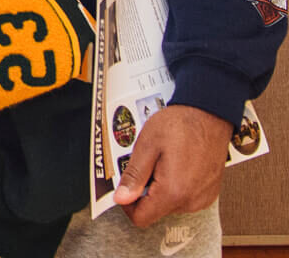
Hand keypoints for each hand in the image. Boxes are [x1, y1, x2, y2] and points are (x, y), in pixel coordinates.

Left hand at [113, 104, 232, 226]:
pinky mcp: (209, 192)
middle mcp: (191, 201)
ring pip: (169, 205)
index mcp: (174, 192)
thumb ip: (134, 176)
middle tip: (146, 164)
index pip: (142, 218)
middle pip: (155, 211)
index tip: (125, 184)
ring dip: (159, 188)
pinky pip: (184, 198)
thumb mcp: (147, 146)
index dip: (127, 203)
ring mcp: (203, 198)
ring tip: (161, 162)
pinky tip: (175, 165)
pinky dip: (174, 186)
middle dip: (144, 191)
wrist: (210, 114)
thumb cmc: (180, 125)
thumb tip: (121, 199)